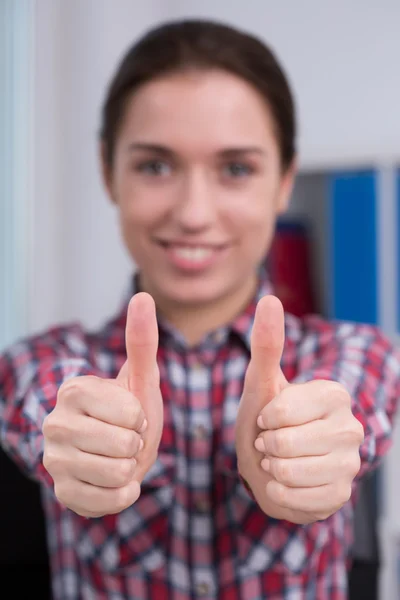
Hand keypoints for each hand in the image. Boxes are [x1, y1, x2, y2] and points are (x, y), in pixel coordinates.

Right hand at [43, 292, 162, 516]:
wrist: (121, 452)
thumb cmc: (132, 411)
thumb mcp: (141, 377)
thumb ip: (141, 339)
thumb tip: (143, 296)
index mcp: (74, 391)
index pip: (130, 412)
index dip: (142, 417)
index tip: (131, 415)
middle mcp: (55, 424)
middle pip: (124, 445)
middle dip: (138, 444)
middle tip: (127, 439)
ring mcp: (55, 461)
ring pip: (118, 474)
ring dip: (132, 469)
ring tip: (121, 458)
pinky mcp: (62, 493)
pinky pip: (110, 501)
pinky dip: (124, 493)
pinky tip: (115, 480)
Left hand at [235, 295, 363, 523]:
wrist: (267, 461)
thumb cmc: (263, 418)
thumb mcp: (260, 382)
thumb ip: (267, 342)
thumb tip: (269, 299)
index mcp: (334, 395)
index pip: (282, 411)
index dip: (263, 417)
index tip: (268, 417)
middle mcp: (351, 427)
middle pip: (286, 444)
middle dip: (266, 445)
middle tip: (271, 441)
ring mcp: (350, 464)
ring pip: (292, 473)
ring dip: (271, 470)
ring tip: (277, 460)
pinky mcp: (341, 496)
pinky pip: (297, 501)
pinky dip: (279, 494)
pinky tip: (284, 482)